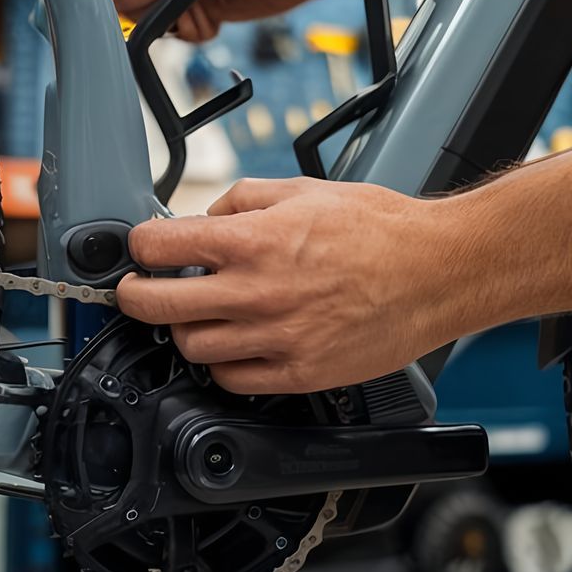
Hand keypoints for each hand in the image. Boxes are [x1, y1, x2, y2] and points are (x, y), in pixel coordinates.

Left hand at [115, 177, 491, 393]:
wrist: (438, 270)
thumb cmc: (381, 229)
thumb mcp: (303, 191)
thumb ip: (244, 201)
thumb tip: (205, 218)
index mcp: (252, 242)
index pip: (158, 246)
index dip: (139, 246)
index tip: (140, 249)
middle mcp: (256, 292)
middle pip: (155, 305)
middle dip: (132, 295)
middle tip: (135, 289)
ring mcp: (276, 338)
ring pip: (191, 346)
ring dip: (184, 329)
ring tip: (196, 315)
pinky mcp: (300, 373)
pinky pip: (233, 380)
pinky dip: (223, 364)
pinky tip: (233, 344)